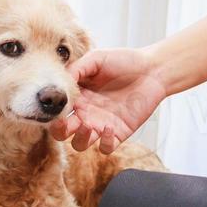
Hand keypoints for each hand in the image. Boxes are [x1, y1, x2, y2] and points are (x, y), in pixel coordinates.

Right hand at [49, 46, 167, 154]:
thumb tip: (58, 82)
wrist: (153, 69)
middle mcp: (86, 112)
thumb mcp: (97, 58)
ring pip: (80, 144)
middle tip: (67, 122)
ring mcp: (101, 124)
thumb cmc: (124, 61)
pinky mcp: (118, 133)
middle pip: (62, 132)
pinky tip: (109, 127)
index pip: (56, 109)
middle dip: (60, 130)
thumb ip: (77, 68)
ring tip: (89, 126)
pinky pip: (105, 147)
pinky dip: (104, 143)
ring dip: (80, 139)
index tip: (58, 104)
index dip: (53, 110)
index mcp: (77, 96)